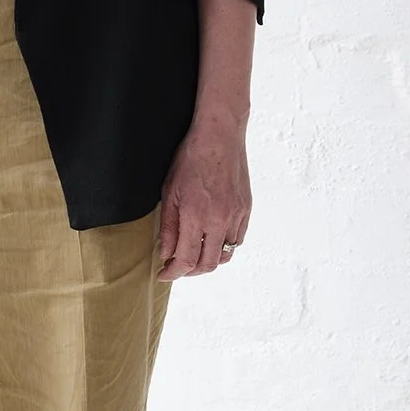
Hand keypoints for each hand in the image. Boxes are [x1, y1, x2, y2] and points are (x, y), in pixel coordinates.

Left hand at [158, 110, 250, 278]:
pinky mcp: (246, 210)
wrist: (219, 136)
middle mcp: (219, 220)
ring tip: (194, 254)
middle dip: (189, 272)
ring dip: (208, 261)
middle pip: (207, 265)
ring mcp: (235, 216)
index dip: (172, 273)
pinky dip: (223, 246)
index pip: (185, 260)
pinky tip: (211, 238)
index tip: (163, 274)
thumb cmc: (191, 158)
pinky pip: (237, 240)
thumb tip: (166, 253)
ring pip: (225, 255)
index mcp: (196, 216)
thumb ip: (168, 226)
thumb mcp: (169, 191)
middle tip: (177, 267)